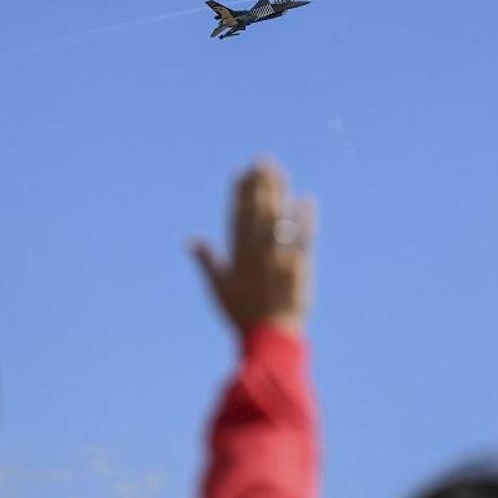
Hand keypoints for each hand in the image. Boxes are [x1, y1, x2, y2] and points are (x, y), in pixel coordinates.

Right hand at [192, 160, 314, 334]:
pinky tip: (306, 200)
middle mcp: (257, 254)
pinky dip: (304, 219)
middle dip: (259, 185)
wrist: (269, 337)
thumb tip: (191, 240)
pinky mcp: (299, 267)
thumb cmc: (242, 314)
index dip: (239, 194)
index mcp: (237, 257)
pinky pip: (303, 239)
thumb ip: (206, 261)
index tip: (241, 173)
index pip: (237, 217)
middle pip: (258, 212)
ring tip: (279, 171)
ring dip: (279, 193)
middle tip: (263, 160)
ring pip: (278, 219)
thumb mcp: (218, 289)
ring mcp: (278, 259)